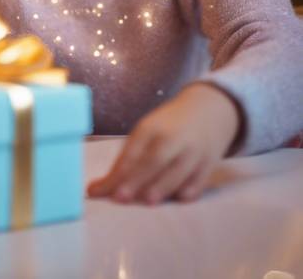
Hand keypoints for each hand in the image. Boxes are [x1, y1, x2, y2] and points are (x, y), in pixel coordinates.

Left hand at [87, 83, 240, 204]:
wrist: (210, 109)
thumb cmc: (170, 125)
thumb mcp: (148, 131)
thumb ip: (128, 158)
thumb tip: (100, 188)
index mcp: (151, 128)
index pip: (131, 152)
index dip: (117, 172)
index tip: (99, 190)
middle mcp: (171, 137)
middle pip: (153, 159)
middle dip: (137, 179)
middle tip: (120, 197)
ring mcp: (193, 150)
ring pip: (177, 170)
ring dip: (163, 185)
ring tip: (148, 201)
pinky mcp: (209, 162)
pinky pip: (199, 178)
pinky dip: (190, 188)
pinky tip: (180, 198)